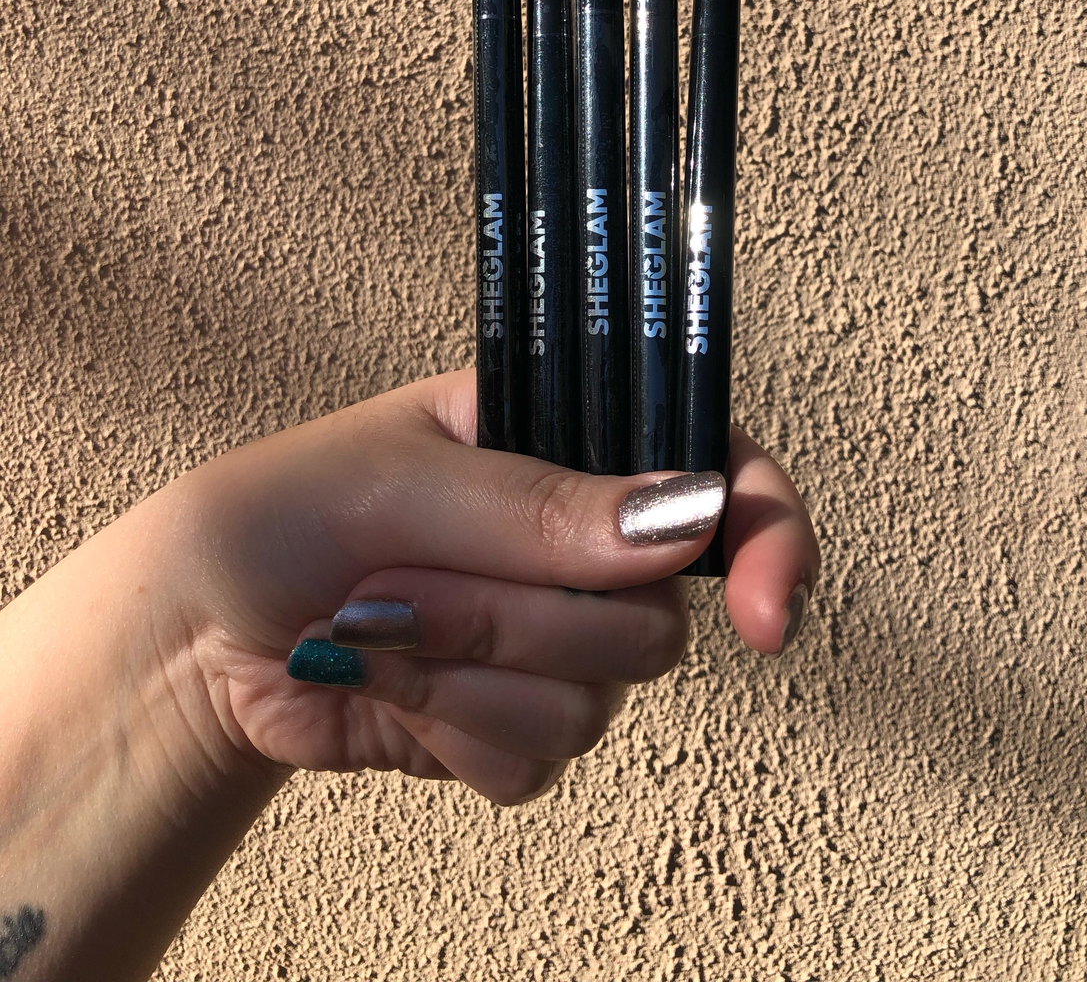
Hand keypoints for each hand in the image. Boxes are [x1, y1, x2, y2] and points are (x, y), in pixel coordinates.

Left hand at [158, 369, 818, 804]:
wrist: (201, 632)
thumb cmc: (287, 511)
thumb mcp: (400, 478)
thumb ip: (540, 506)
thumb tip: (684, 518)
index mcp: (571, 443)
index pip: (720, 477)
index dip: (767, 537)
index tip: (764, 610)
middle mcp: (584, 544)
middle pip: (655, 615)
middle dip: (524, 612)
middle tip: (410, 575)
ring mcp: (554, 641)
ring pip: (596, 700)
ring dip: (467, 669)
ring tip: (381, 622)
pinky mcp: (513, 727)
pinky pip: (537, 760)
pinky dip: (448, 728)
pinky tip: (389, 683)